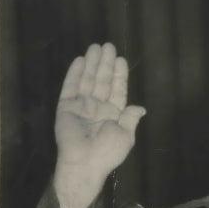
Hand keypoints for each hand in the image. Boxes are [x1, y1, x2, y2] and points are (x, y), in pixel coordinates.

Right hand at [53, 43, 145, 207]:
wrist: (85, 162)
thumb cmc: (108, 152)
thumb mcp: (126, 135)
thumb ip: (131, 118)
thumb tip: (141, 107)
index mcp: (114, 114)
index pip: (117, 89)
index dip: (119, 74)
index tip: (120, 59)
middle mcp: (98, 107)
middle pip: (102, 80)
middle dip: (105, 63)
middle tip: (108, 45)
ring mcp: (82, 106)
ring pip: (88, 80)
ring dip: (92, 63)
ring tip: (96, 47)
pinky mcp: (66, 106)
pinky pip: (71, 86)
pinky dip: (75, 73)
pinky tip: (80, 60)